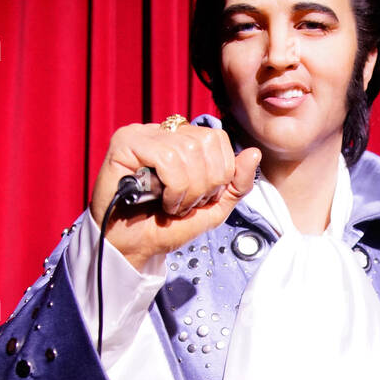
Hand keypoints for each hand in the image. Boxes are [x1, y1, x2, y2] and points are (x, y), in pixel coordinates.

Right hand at [89, 123, 263, 271]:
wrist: (133, 248)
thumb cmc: (166, 226)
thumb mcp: (213, 208)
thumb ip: (236, 183)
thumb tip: (254, 153)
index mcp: (183, 140)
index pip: (218, 138)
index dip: (219, 173)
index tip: (199, 198)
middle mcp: (163, 131)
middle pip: (206, 142)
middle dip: (204, 184)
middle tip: (184, 204)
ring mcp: (143, 133)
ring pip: (188, 149)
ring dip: (186, 189)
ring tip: (170, 205)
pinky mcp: (125, 142)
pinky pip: (165, 155)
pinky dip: (171, 186)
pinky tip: (158, 199)